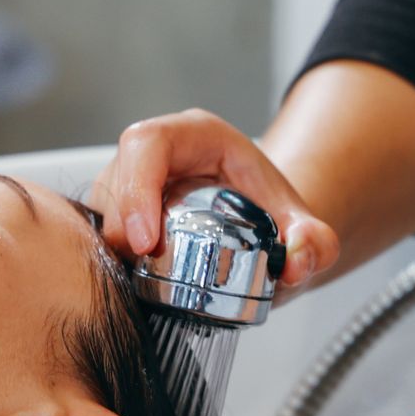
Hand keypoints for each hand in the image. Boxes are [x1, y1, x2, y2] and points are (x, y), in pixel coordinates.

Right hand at [90, 108, 340, 290]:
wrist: (263, 229)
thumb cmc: (272, 216)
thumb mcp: (303, 228)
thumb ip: (316, 242)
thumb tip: (300, 258)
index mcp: (196, 136)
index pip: (148, 142)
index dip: (137, 186)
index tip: (144, 240)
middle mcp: (158, 152)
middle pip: (116, 175)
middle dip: (119, 225)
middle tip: (139, 268)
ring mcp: (132, 181)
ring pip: (101, 203)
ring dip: (112, 243)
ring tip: (139, 278)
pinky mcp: (119, 210)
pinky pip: (98, 227)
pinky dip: (108, 254)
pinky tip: (129, 279)